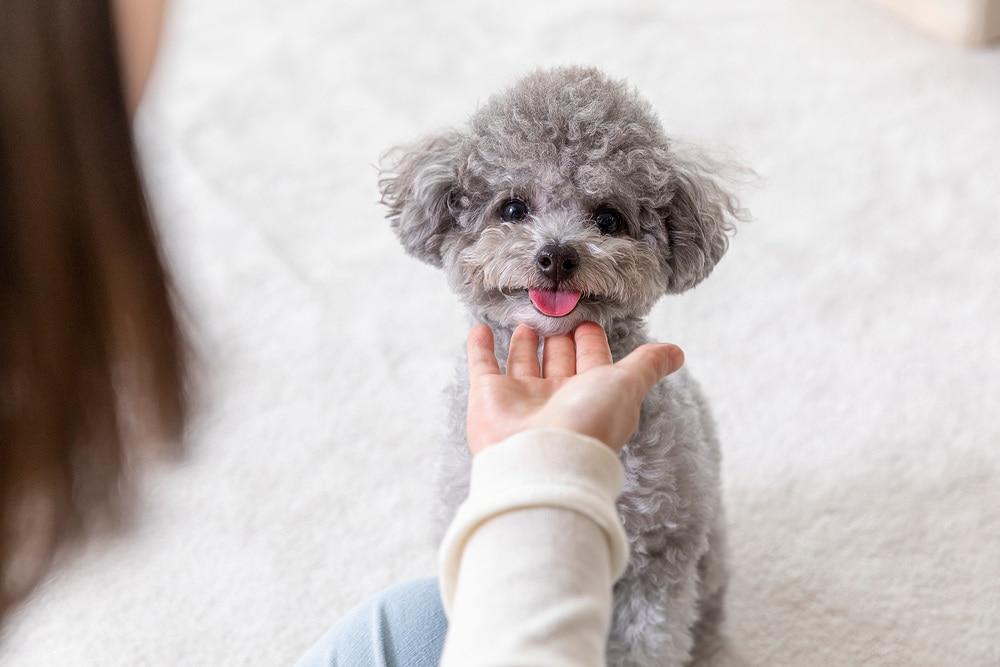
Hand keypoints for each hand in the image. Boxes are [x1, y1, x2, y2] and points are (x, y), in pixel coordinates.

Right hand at [465, 322, 683, 453]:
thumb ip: (648, 365)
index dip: (591, 338)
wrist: (541, 460)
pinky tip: (480, 328)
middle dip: (557, 336)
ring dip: (524, 341)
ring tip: (526, 320)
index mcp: (590, 394)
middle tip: (555, 310)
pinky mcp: (488, 396)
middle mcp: (555, 396)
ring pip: (523, 361)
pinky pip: (483, 365)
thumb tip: (677, 352)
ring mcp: (521, 397)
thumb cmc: (589, 423)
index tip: (587, 316)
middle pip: (558, 359)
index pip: (592, 359)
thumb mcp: (627, 386)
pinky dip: (479, 348)